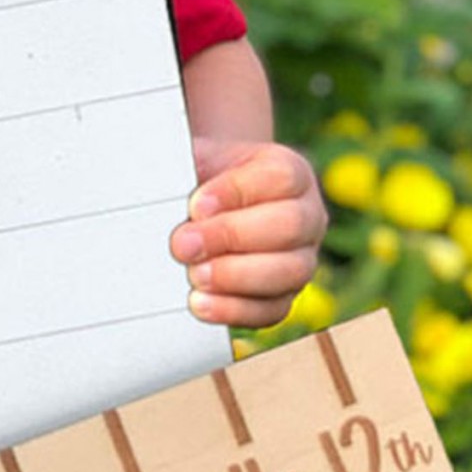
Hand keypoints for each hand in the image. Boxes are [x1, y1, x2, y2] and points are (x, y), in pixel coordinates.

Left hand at [168, 140, 326, 328]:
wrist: (203, 211)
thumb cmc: (201, 183)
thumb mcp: (194, 161)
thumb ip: (189, 162)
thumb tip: (166, 175)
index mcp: (289, 173)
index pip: (281, 177)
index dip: (235, 191)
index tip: (195, 204)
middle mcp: (306, 216)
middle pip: (290, 225)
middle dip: (230, 236)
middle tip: (184, 245)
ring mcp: (300, 259)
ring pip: (290, 271)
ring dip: (235, 276)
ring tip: (194, 275)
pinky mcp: (282, 296)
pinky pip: (272, 310)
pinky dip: (235, 310)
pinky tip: (201, 303)